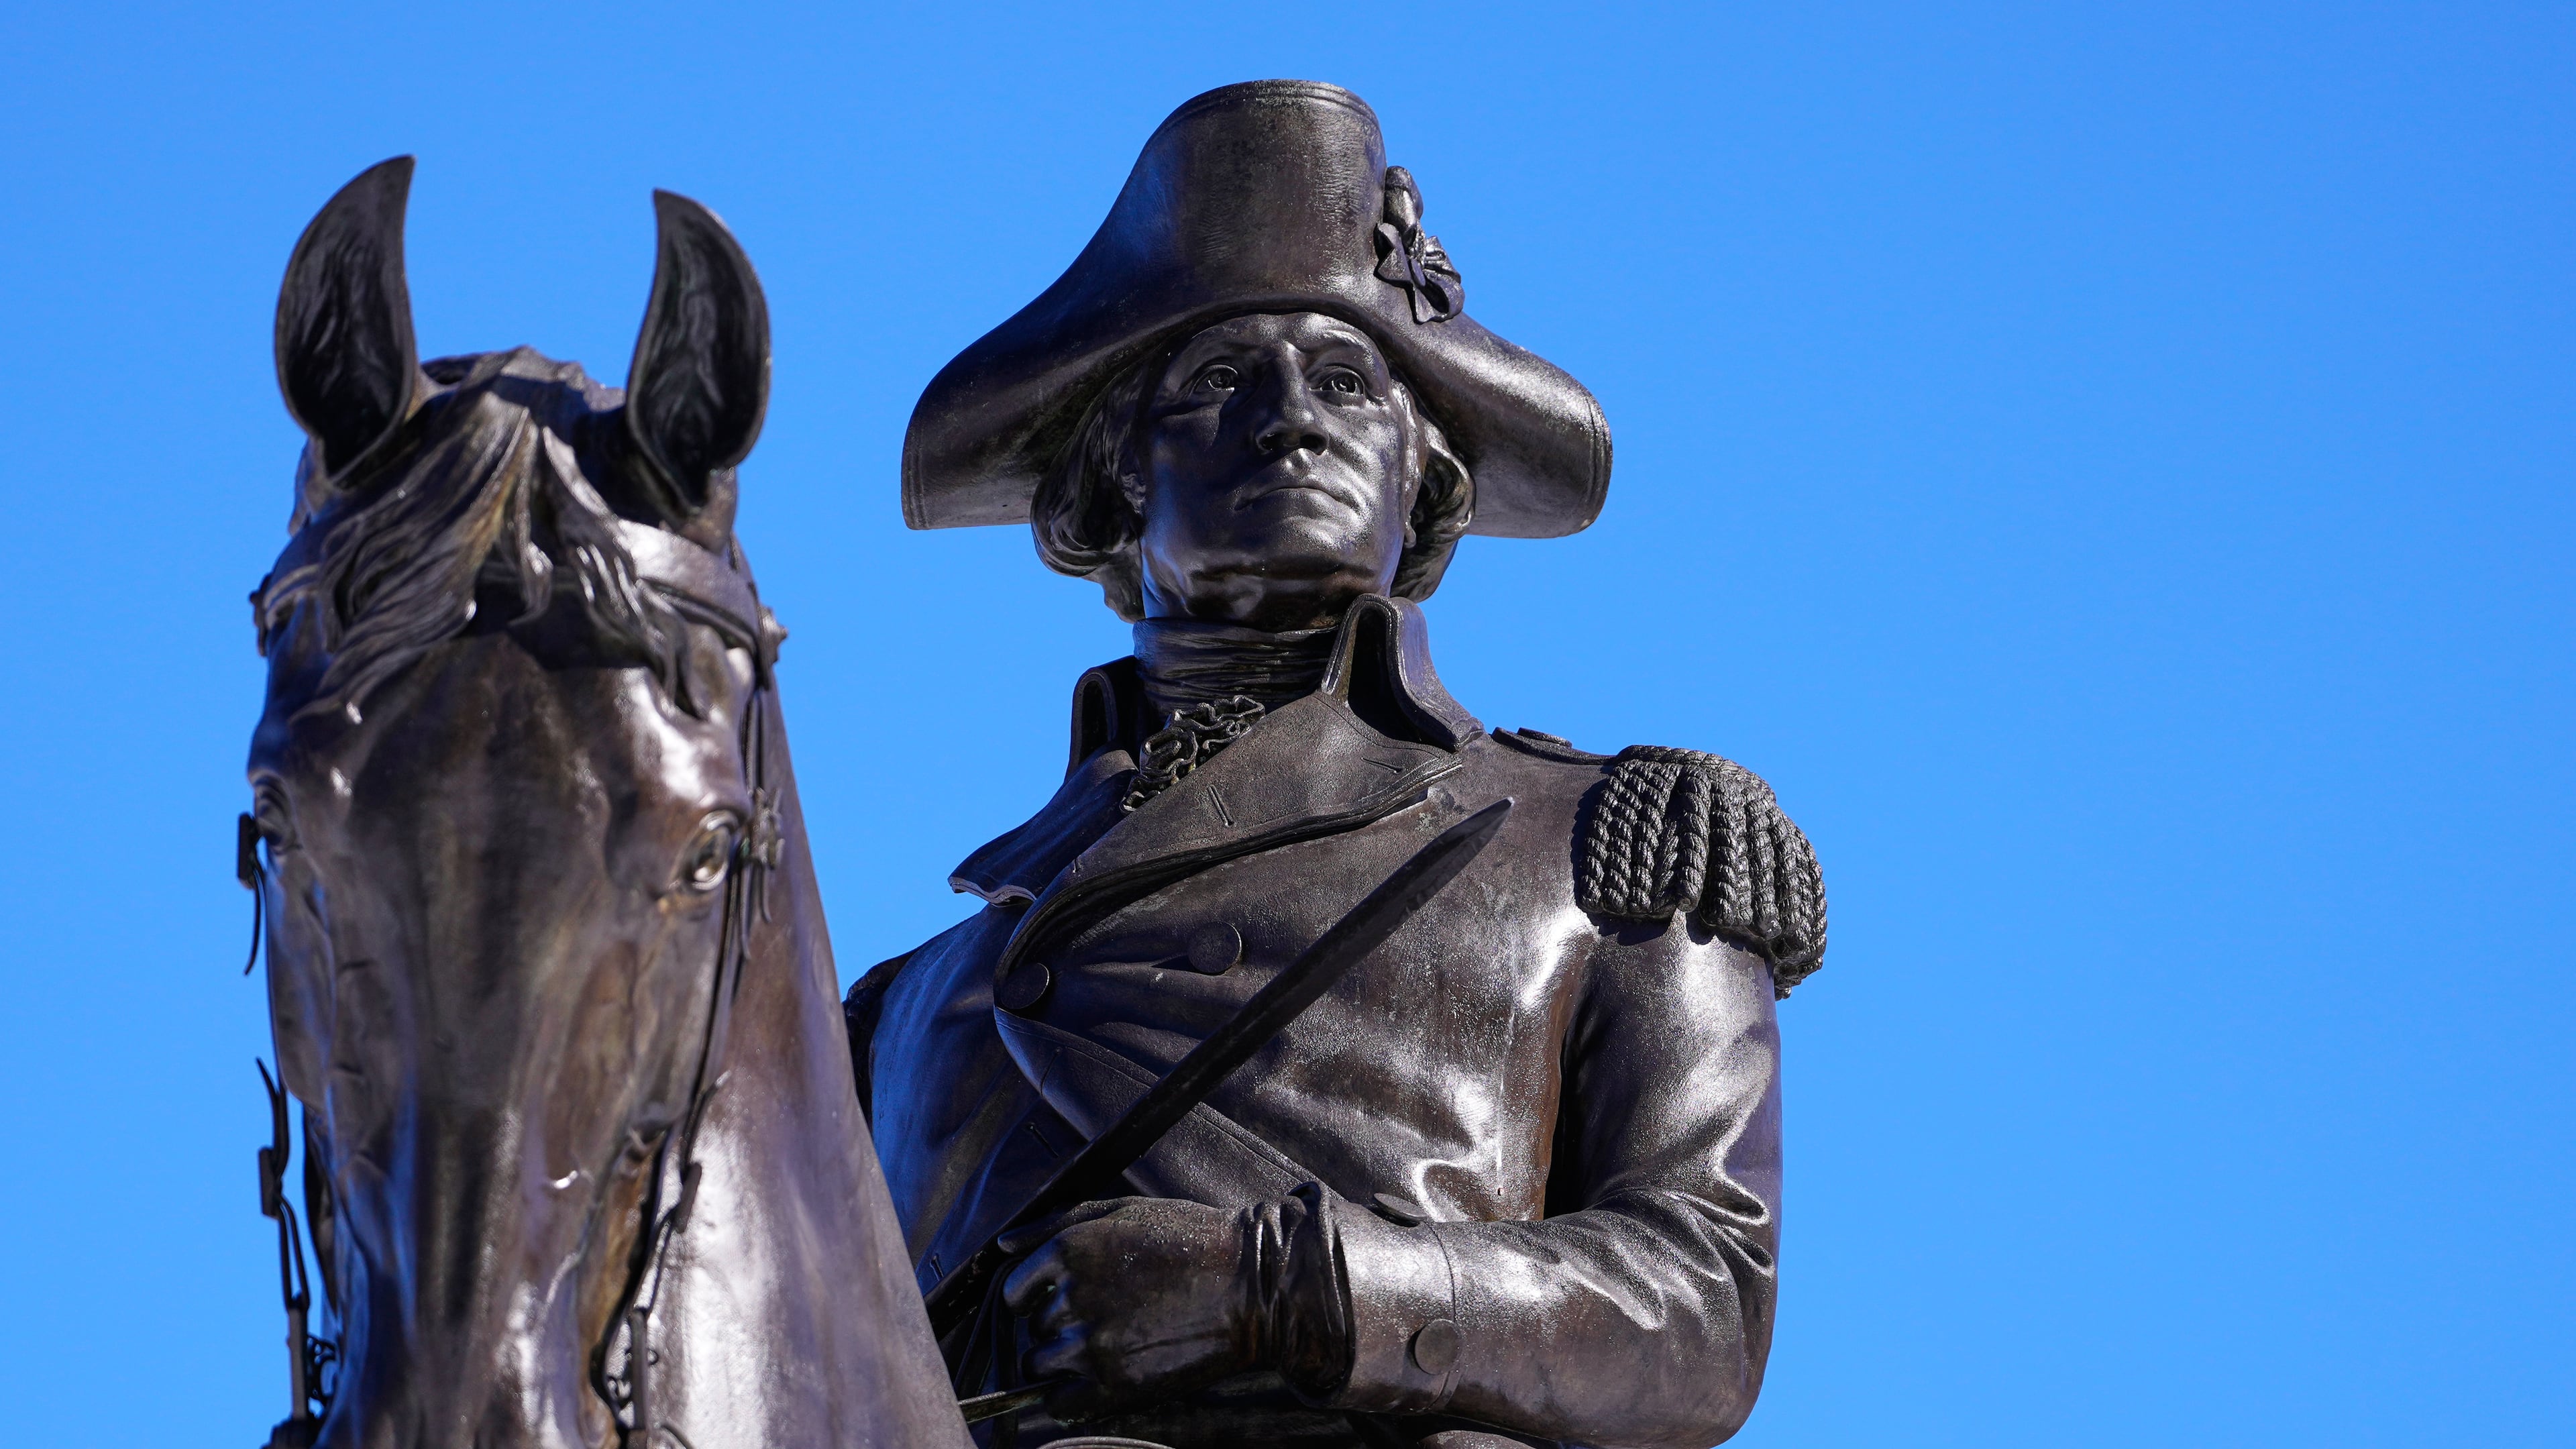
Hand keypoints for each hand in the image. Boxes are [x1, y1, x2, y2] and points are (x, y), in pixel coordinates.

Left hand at [998, 1196, 1254, 1416]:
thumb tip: (1001, 1246)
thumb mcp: (1123, 1210)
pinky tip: (1103, 1376)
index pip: (1015, 1293)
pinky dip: (1071, 1396)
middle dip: (1061, 1326)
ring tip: (1113, 1344)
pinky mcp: (1115, 1385)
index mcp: (1069, 1250)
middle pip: (1035, 1330)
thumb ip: (1055, 1224)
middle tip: (1109, 1316)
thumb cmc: (1190, 1238)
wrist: (1253, 1284)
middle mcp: (1072, 1299)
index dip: (1037, 1298)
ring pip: (1042, 1367)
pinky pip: (1060, 1404)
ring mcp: (1092, 1345)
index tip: (1066, 1300)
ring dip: (1066, 1361)